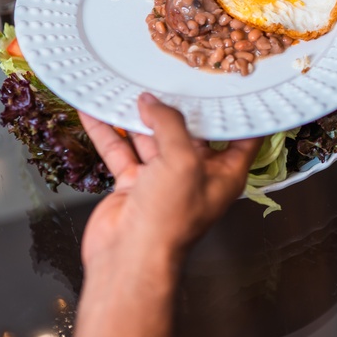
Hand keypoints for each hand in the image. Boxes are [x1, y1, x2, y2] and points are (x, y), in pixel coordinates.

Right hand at [78, 93, 261, 267]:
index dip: (237, 111)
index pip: (240, 136)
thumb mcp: (181, 161)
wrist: (128, 260)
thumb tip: (153, 103)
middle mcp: (196, 175)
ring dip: (137, 116)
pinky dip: (108, 131)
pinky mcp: (134, 184)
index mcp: (224, 174)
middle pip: (189, 131)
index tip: (232, 85)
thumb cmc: (168, 223)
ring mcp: (163, 179)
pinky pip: (121, 151)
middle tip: (169, 76)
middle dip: (177, 106)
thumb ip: (170, 125)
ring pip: (150, 138)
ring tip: (126, 87)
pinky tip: (96, 112)